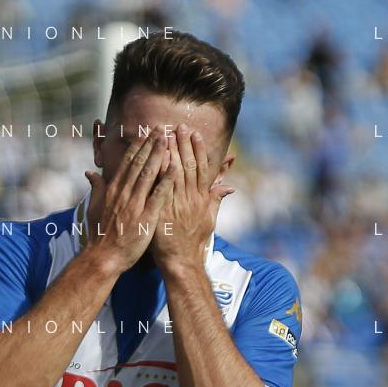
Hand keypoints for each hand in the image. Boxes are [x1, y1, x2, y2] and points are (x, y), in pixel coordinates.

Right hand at [84, 128, 174, 271]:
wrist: (103, 257)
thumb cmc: (99, 235)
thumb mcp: (93, 208)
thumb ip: (95, 188)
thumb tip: (90, 173)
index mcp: (113, 190)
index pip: (127, 163)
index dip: (137, 146)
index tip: (145, 133)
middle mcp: (124, 193)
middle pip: (139, 163)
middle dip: (150, 144)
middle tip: (161, 129)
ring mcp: (135, 204)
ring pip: (149, 174)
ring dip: (159, 155)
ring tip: (169, 139)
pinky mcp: (146, 217)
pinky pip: (159, 195)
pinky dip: (167, 180)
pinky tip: (175, 167)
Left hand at [151, 124, 233, 267]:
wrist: (182, 261)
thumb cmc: (195, 240)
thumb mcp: (210, 218)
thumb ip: (217, 198)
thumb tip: (230, 186)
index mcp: (202, 198)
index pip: (201, 168)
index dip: (198, 149)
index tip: (194, 133)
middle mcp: (191, 198)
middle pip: (188, 166)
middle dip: (184, 144)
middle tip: (179, 126)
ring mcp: (177, 205)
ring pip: (175, 174)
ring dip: (171, 153)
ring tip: (166, 135)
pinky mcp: (164, 213)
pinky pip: (162, 190)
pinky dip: (161, 174)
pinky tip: (157, 159)